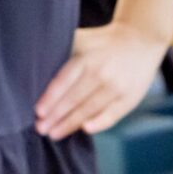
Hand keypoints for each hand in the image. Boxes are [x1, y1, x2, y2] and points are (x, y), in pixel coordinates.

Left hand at [34, 22, 165, 139]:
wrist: (140, 40)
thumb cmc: (101, 43)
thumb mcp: (81, 40)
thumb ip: (60, 53)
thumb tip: (32, 66)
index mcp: (87, 58)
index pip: (64, 81)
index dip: (51, 98)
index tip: (38, 112)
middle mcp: (102, 73)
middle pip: (74, 99)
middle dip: (56, 116)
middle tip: (40, 128)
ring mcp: (117, 87)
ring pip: (90, 109)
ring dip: (70, 124)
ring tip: (54, 134)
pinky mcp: (129, 99)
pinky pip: (112, 115)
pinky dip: (99, 123)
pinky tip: (85, 130)